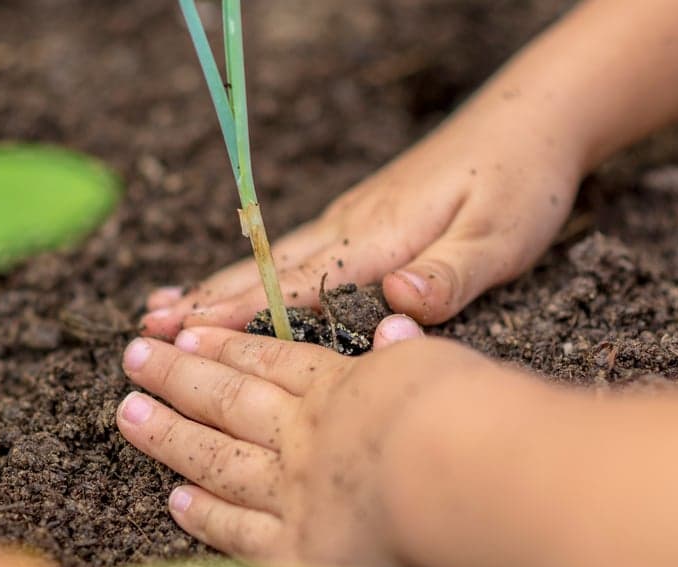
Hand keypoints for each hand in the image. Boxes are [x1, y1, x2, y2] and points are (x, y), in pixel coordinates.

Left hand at [115, 316, 486, 566]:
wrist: (461, 475)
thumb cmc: (465, 411)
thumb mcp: (436, 361)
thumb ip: (406, 350)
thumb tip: (397, 323)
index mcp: (337, 386)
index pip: (270, 360)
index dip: (226, 345)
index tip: (187, 331)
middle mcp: (303, 434)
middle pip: (228, 400)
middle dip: (177, 375)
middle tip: (134, 358)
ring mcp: (292, 491)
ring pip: (217, 458)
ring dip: (169, 434)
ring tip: (129, 413)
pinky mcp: (298, 551)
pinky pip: (239, 531)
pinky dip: (206, 514)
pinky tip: (177, 500)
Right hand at [141, 98, 583, 337]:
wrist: (531, 120)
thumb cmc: (522, 182)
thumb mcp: (502, 237)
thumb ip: (450, 275)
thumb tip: (395, 300)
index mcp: (381, 237)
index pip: (300, 284)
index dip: (241, 313)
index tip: (187, 335)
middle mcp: (353, 226)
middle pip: (267, 270)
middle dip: (206, 302)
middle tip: (146, 330)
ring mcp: (352, 219)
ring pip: (272, 259)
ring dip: (215, 286)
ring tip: (160, 308)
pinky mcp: (362, 219)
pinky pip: (293, 252)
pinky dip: (250, 271)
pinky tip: (231, 282)